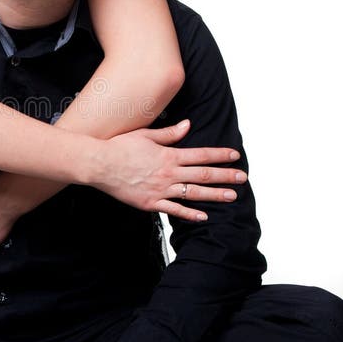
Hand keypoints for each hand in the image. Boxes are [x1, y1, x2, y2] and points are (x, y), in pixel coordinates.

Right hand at [95, 119, 246, 218]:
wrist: (99, 164)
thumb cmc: (120, 147)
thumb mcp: (146, 135)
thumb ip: (169, 133)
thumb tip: (188, 125)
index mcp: (169, 155)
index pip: (202, 155)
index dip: (220, 155)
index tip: (235, 155)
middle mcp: (169, 173)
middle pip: (203, 175)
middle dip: (226, 176)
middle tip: (243, 178)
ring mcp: (161, 190)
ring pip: (194, 193)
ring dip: (215, 195)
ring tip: (232, 196)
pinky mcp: (150, 203)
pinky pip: (174, 210)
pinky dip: (190, 213)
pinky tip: (203, 216)